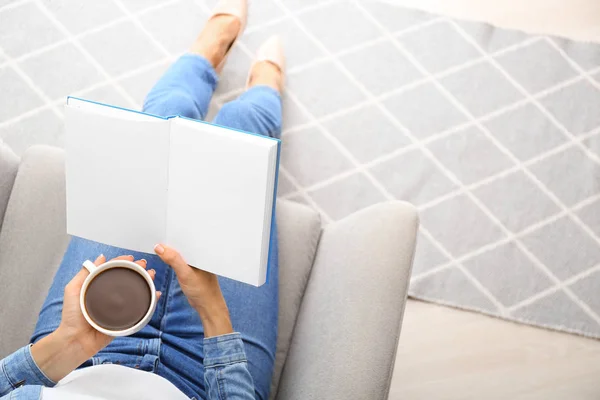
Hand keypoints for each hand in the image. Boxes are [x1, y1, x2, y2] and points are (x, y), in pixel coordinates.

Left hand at [31, 255, 159, 381]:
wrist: (76, 340)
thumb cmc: (72, 317)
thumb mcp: (73, 290)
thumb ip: (84, 274)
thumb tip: (100, 258)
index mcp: (99, 287)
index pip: (114, 270)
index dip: (123, 262)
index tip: (132, 258)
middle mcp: (111, 295)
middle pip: (128, 279)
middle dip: (138, 270)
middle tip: (145, 265)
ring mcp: (120, 307)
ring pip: (136, 291)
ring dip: (146, 281)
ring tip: (152, 275)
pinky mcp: (126, 319)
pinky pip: (140, 308)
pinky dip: (150, 301)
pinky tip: (155, 294)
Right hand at [154, 244, 232, 337]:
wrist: (207, 306)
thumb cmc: (202, 291)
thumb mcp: (185, 274)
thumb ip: (174, 260)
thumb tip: (160, 247)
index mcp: (203, 253)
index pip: (189, 240)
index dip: (176, 235)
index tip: (163, 231)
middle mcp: (200, 256)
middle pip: (185, 246)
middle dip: (173, 243)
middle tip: (158, 237)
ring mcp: (196, 264)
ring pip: (182, 254)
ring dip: (172, 252)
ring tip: (160, 245)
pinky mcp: (192, 270)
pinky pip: (181, 261)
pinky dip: (174, 260)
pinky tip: (167, 257)